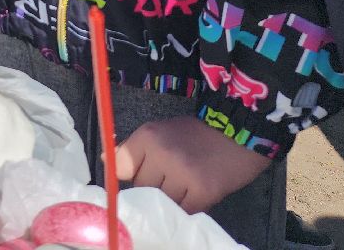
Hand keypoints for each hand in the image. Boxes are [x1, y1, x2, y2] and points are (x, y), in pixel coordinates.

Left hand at [116, 117, 270, 213]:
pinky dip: (186, 207)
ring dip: (170, 198)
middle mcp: (162, 154)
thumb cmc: (194, 135)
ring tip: (183, 183)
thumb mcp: (160, 131)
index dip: (126, 176)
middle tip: (169, 175)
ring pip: (161, 201)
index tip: (135, 177)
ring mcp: (183, 174)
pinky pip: (183, 211)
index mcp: (148, 136)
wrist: (237, 135)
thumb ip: (133, 149)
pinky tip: (194, 193)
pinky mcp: (203, 192)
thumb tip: (106, 162)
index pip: (120, 168)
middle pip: (141, 187)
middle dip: (152, 186)